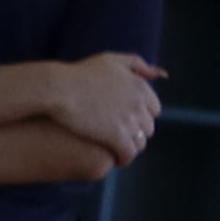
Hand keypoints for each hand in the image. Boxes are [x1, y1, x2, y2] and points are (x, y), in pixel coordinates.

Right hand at [40, 54, 165, 162]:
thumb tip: (162, 74)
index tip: (129, 121)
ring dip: (131, 146)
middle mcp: (139, 104)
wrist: (58, 88)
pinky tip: (116, 160)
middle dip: (137, 132)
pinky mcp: (115, 137)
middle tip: (123, 137)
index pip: (154, 109)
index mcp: (140, 87)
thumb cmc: (80, 73)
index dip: (141, 116)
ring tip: (119, 150)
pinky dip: (124, 158)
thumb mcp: (112, 60)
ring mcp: (129, 121)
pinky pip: (128, 153)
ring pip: (140, 142)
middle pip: (148, 127)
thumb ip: (137, 64)